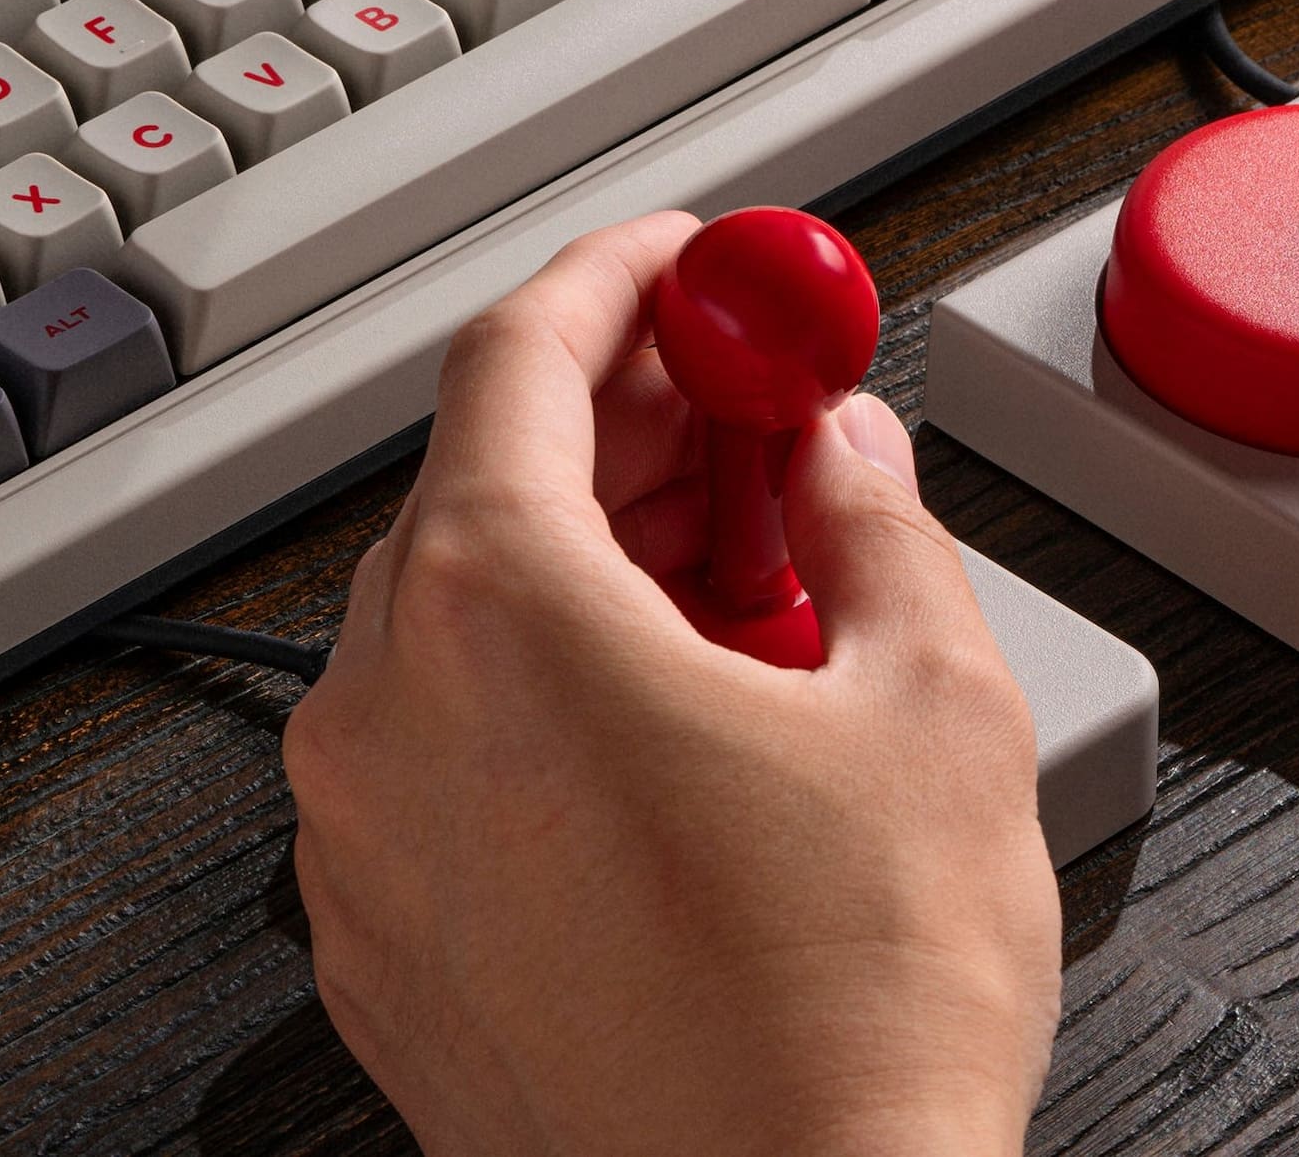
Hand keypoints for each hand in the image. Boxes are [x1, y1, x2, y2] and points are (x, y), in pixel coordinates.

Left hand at [283, 213, 1058, 1156]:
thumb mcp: (937, 711)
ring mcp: (361, 848)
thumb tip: (849, 454)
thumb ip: (881, 527)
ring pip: (459, 628)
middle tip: (753, 410)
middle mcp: (384, 716)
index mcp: (493, 613)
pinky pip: (444, 761)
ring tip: (758, 587)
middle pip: (479, 483)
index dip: (624, 281)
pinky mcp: (381, 952)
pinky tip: (688, 729)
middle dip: (627, 425)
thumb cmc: (844, 1036)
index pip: (514, 352)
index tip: (693, 262)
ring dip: (594, 568)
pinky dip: (547, 703)